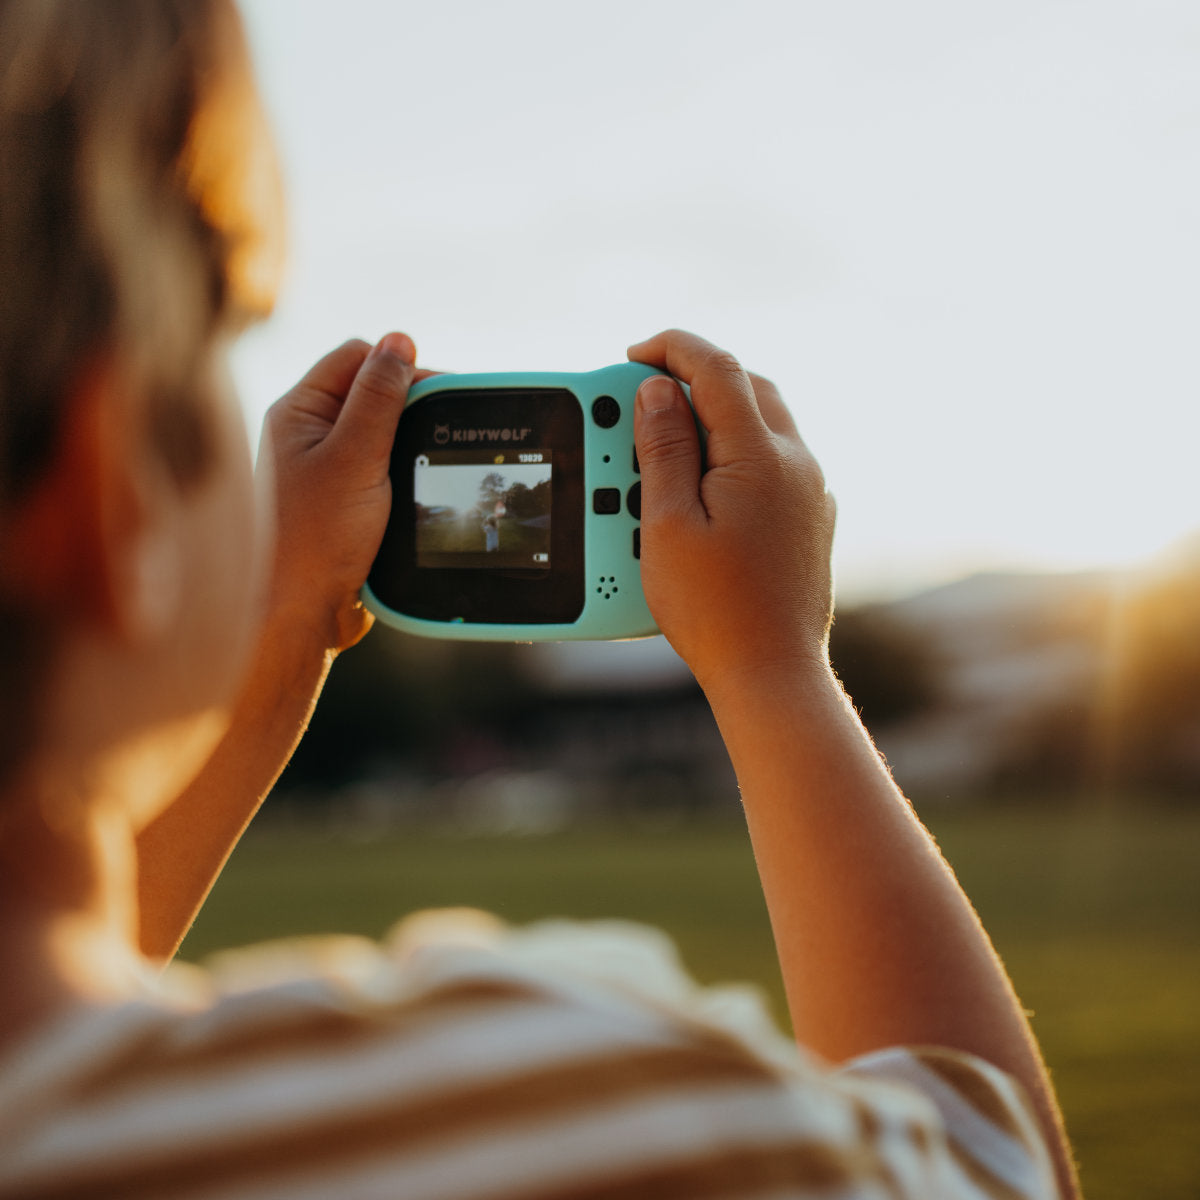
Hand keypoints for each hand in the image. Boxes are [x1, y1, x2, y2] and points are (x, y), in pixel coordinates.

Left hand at [258, 334, 428, 653]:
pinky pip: (379, 470)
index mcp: (298, 412)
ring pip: (379, 434)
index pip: (357, 358)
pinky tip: (416, 489)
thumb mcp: (355, 457)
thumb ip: (380, 398)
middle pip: (370, 394)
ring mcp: (322, 470)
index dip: (401, 368)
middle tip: (442, 432)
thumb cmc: (314, 538)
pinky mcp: (340, 503)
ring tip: (431, 462)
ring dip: (408, 443)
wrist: (299, 615)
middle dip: (409, 408)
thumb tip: (401, 342)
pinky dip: (402, 474)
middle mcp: (306, 435)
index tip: (440, 395)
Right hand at [628, 330, 835, 692]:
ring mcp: (811, 492)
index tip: (634, 354)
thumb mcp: (669, 523)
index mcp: (762, 457)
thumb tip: (659, 390)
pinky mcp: (811, 519)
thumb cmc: (714, 609)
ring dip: (718, 414)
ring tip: (667, 440)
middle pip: (749, 387)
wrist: (772, 672)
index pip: (719, 369)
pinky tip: (704, 482)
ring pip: (766, 422)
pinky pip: (773, 461)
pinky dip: (736, 450)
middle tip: (645, 393)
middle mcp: (798, 465)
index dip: (672, 350)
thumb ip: (663, 448)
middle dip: (696, 376)